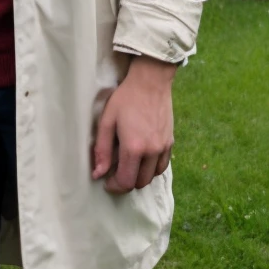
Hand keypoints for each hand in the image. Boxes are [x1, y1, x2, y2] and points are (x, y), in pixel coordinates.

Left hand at [92, 54, 176, 193]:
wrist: (150, 81)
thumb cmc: (125, 98)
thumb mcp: (107, 121)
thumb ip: (102, 150)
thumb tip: (98, 174)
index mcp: (134, 147)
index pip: (126, 182)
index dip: (115, 186)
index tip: (107, 181)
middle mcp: (151, 151)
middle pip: (140, 182)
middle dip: (126, 182)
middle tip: (116, 172)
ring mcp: (163, 147)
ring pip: (152, 176)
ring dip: (140, 176)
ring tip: (129, 164)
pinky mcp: (170, 141)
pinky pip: (162, 165)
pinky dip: (152, 168)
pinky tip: (143, 158)